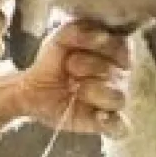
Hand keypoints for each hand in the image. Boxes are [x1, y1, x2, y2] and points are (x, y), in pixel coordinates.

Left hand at [17, 21, 132, 137]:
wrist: (33, 87)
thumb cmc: (53, 61)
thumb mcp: (59, 38)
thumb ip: (77, 30)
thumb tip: (102, 36)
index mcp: (115, 54)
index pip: (122, 48)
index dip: (98, 47)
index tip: (75, 50)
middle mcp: (119, 77)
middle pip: (116, 73)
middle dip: (86, 67)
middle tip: (69, 68)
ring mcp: (112, 101)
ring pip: (117, 98)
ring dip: (91, 91)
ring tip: (74, 88)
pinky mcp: (103, 122)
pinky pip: (119, 126)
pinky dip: (110, 122)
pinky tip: (97, 115)